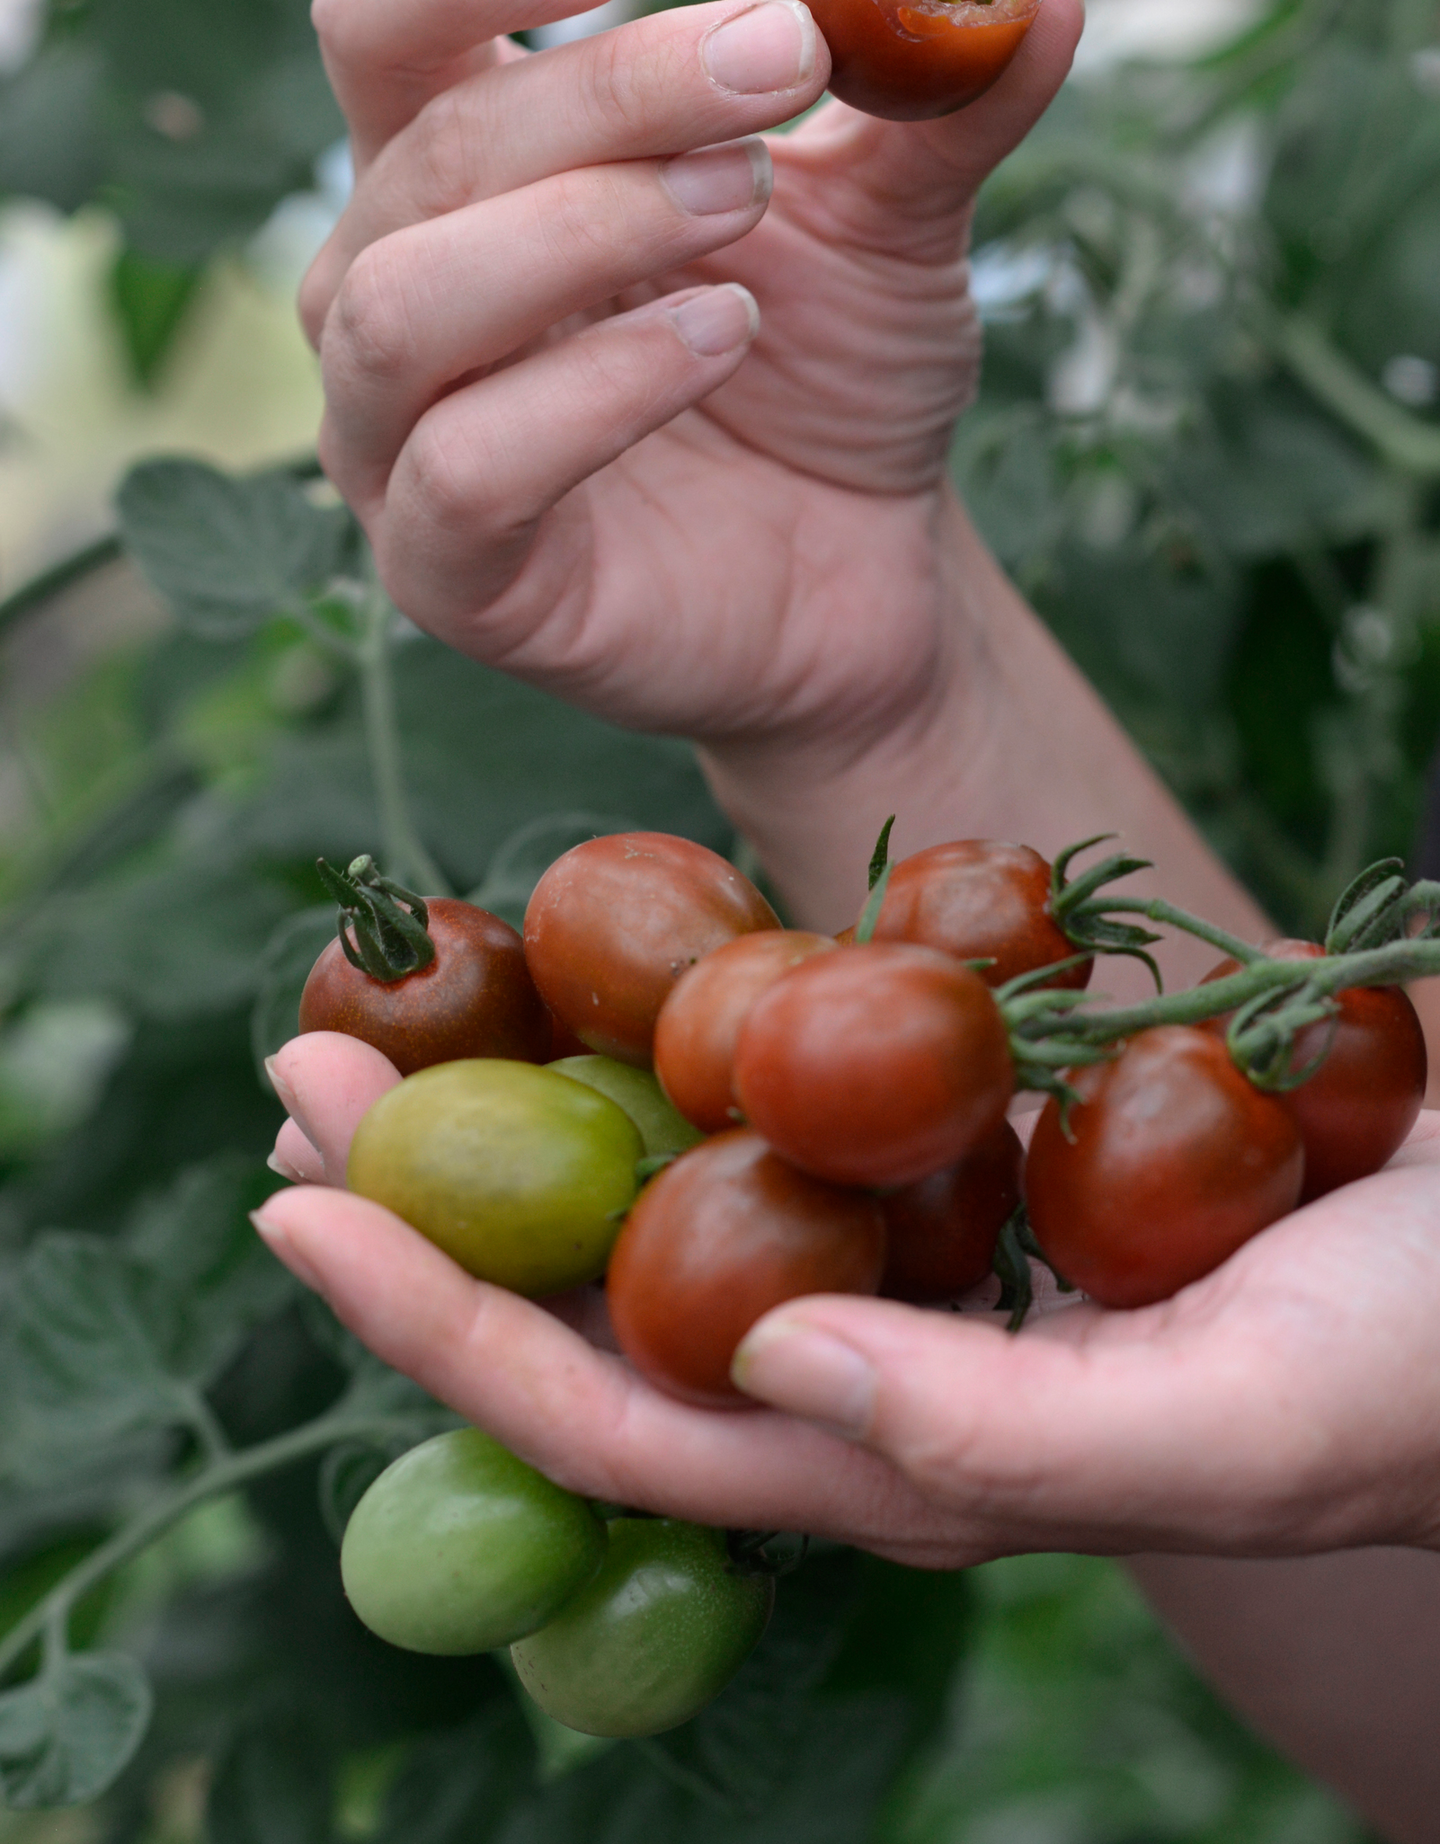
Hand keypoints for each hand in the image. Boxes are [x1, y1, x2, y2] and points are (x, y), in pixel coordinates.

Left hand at [260, 1031, 1439, 1560]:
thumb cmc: (1409, 1367)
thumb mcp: (1225, 1421)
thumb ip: (990, 1431)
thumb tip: (762, 1362)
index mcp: (897, 1459)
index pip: (612, 1421)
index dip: (442, 1327)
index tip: (299, 1205)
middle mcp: (870, 1363)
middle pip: (600, 1293)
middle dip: (436, 1196)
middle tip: (302, 1064)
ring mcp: (910, 1250)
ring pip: (670, 1184)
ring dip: (534, 1097)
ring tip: (403, 1002)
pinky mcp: (961, 1155)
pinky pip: (776, 1097)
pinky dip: (678, 1030)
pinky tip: (617, 959)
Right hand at [302, 0, 1083, 771]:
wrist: (864, 567)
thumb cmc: (834, 378)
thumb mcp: (893, 223)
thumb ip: (940, 106)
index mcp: (462, 172)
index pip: (380, 21)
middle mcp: (394, 290)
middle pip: (433, 147)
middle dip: (615, 94)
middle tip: (780, 67)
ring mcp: (400, 442)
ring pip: (408, 303)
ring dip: (582, 230)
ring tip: (742, 218)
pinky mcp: (450, 577)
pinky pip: (468, 467)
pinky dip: (593, 391)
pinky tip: (718, 341)